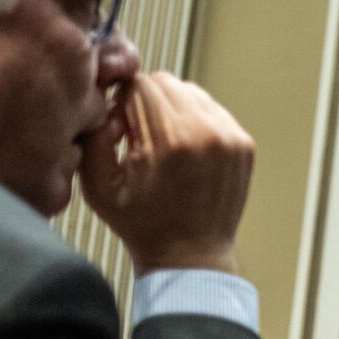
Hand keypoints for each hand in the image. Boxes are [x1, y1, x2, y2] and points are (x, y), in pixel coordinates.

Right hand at [79, 71, 253, 274]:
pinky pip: (213, 111)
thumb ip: (94, 137)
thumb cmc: (143, 225)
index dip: (122, 101)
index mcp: (169, 141)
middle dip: (147, 101)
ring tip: (163, 145)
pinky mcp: (244, 144)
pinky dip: (196, 122)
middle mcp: (205, 132)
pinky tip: (185, 151)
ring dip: (173, 109)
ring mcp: (231, 137)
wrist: (191, 256)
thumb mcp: (98, 186)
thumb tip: (109, 106)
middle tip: (139, 136)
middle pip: (167, 82)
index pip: (140, 83)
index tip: (120, 127)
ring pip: (192, 92)